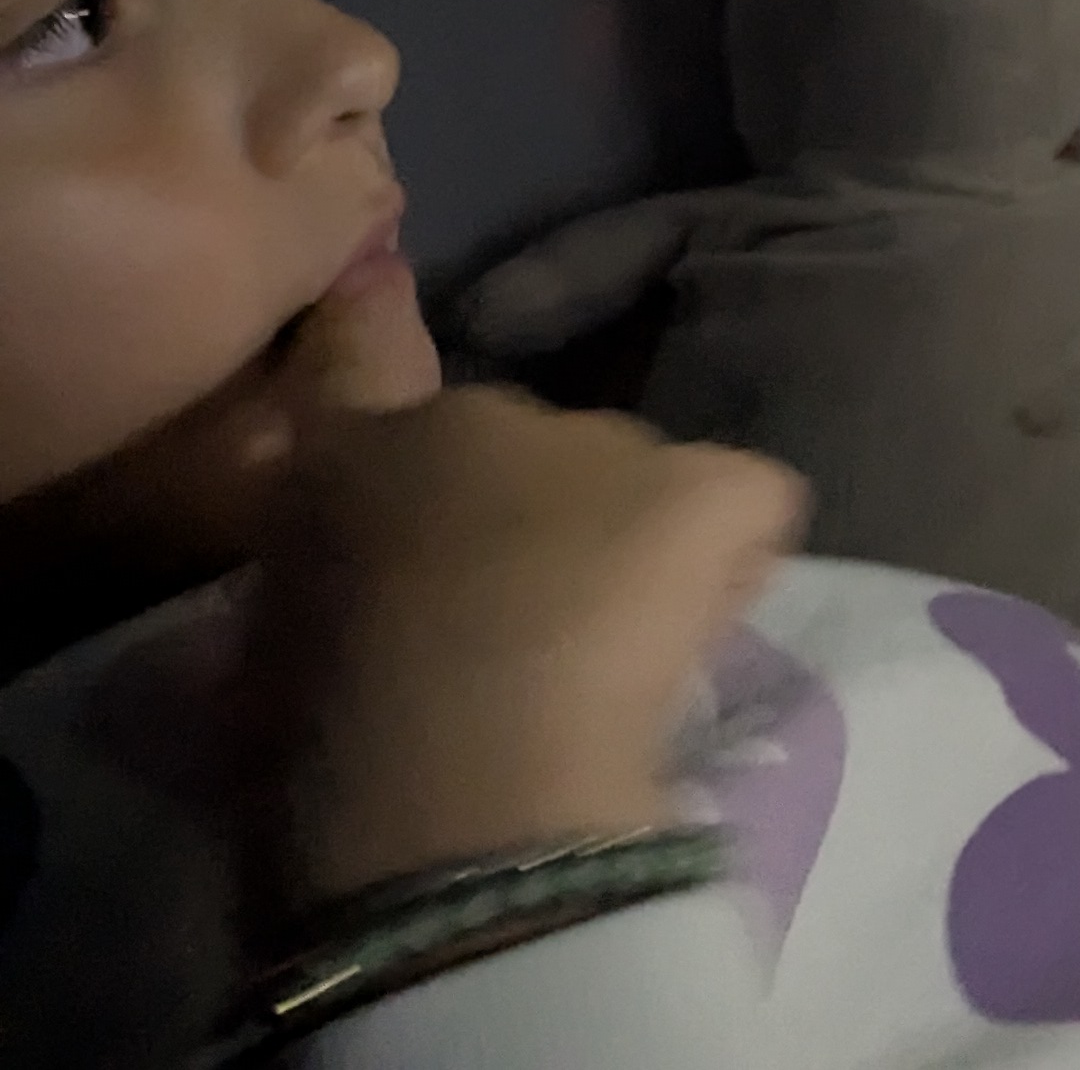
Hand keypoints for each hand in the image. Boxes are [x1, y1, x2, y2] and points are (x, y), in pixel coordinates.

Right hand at [232, 263, 807, 912]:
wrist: (441, 791)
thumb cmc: (321, 761)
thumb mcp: (261, 667)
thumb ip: (312, 592)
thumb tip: (357, 599)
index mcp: (337, 450)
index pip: (359, 359)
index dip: (399, 393)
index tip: (420, 461)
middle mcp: (472, 411)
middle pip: (527, 451)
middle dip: (530, 524)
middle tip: (519, 632)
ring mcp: (597, 438)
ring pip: (639, 481)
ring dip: (628, 547)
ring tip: (608, 653)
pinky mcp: (703, 485)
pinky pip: (749, 505)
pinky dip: (735, 561)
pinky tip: (692, 636)